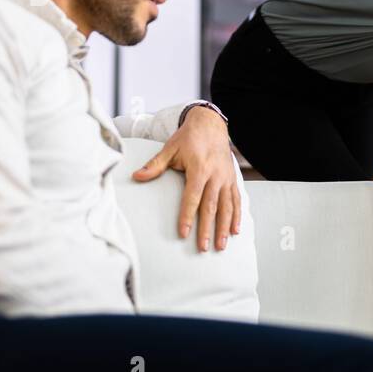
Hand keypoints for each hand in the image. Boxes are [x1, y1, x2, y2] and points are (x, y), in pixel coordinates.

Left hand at [132, 107, 240, 251]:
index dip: (187, 216)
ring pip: (227, 207)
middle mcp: (215, 175)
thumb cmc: (189, 138)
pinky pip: (236, 200)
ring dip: (224, 227)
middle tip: (203, 247)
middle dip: (208, 229)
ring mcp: (226, 178)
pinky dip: (236, 216)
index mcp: (199, 168)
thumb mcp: (170, 149)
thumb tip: (136, 176)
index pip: (192, 197)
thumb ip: (154, 165)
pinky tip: (234, 231)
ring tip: (221, 245)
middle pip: (211, 207)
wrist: (211, 124)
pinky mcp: (232, 179)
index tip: (184, 233)